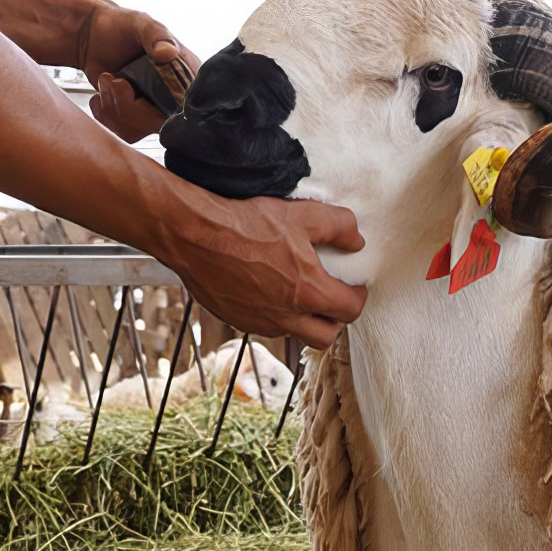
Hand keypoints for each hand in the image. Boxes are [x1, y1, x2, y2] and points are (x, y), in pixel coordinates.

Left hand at [74, 2, 197, 141]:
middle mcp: (173, 96)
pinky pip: (121, 133)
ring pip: (137, 130)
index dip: (165, 105)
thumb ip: (156, 35)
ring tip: (107, 81)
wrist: (90, 36)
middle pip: (158, 122)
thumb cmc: (119, 25)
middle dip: (128, 105)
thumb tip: (168, 54)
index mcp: (186, 73)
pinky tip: (102, 94)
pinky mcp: (133, 119)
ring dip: (112, 106)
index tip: (138, 93)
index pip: (189, 104)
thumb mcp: (140, 23)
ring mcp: (152, 109)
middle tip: (115, 81)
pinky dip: (104, 114)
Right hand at [157, 190, 367, 346]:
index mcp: (307, 292)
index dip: (358, 297)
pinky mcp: (238, 321)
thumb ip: (338, 226)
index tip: (353, 285)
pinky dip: (276, 316)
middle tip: (331, 297)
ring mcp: (259, 323)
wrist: (194, 234)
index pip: (350, 311)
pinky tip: (268, 290)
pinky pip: (266, 328)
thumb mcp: (302, 214)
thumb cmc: (246, 222)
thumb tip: (356, 241)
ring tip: (299, 293)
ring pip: (295, 334)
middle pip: (326, 336)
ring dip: (304, 319)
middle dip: (335, 319)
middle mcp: (285, 316)